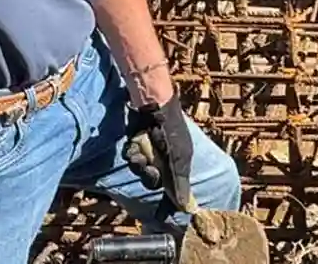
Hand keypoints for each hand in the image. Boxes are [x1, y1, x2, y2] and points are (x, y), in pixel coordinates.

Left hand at [125, 97, 196, 212]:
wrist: (153, 104)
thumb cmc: (171, 129)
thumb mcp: (178, 158)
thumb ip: (179, 183)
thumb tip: (186, 208)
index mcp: (178, 163)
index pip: (173, 187)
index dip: (167, 199)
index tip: (161, 213)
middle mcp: (163, 159)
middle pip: (153, 181)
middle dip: (150, 175)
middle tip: (151, 166)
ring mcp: (149, 151)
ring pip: (139, 170)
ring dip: (139, 162)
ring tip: (142, 149)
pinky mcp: (135, 144)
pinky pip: (131, 156)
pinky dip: (132, 151)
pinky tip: (136, 141)